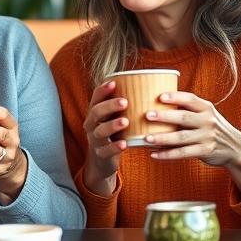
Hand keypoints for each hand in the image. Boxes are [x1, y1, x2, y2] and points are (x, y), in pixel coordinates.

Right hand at [82, 81, 129, 195]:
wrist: (103, 158)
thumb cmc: (114, 131)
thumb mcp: (115, 116)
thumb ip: (124, 104)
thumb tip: (148, 84)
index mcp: (95, 112)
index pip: (96, 98)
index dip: (103, 90)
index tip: (114, 83)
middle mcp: (92, 124)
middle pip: (96, 113)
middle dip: (109, 106)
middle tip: (125, 102)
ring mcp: (95, 140)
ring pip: (100, 131)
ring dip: (112, 125)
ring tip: (125, 122)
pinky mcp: (100, 154)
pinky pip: (106, 151)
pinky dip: (114, 147)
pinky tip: (124, 144)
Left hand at [142, 92, 240, 194]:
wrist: (235, 147)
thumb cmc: (212, 128)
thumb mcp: (206, 114)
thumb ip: (188, 110)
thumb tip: (156, 105)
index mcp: (206, 108)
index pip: (190, 99)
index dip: (175, 97)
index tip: (160, 96)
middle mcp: (208, 120)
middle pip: (184, 117)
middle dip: (165, 116)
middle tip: (147, 115)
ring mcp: (207, 136)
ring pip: (181, 137)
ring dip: (163, 138)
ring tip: (146, 138)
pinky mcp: (205, 151)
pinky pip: (183, 153)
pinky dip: (168, 154)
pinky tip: (154, 154)